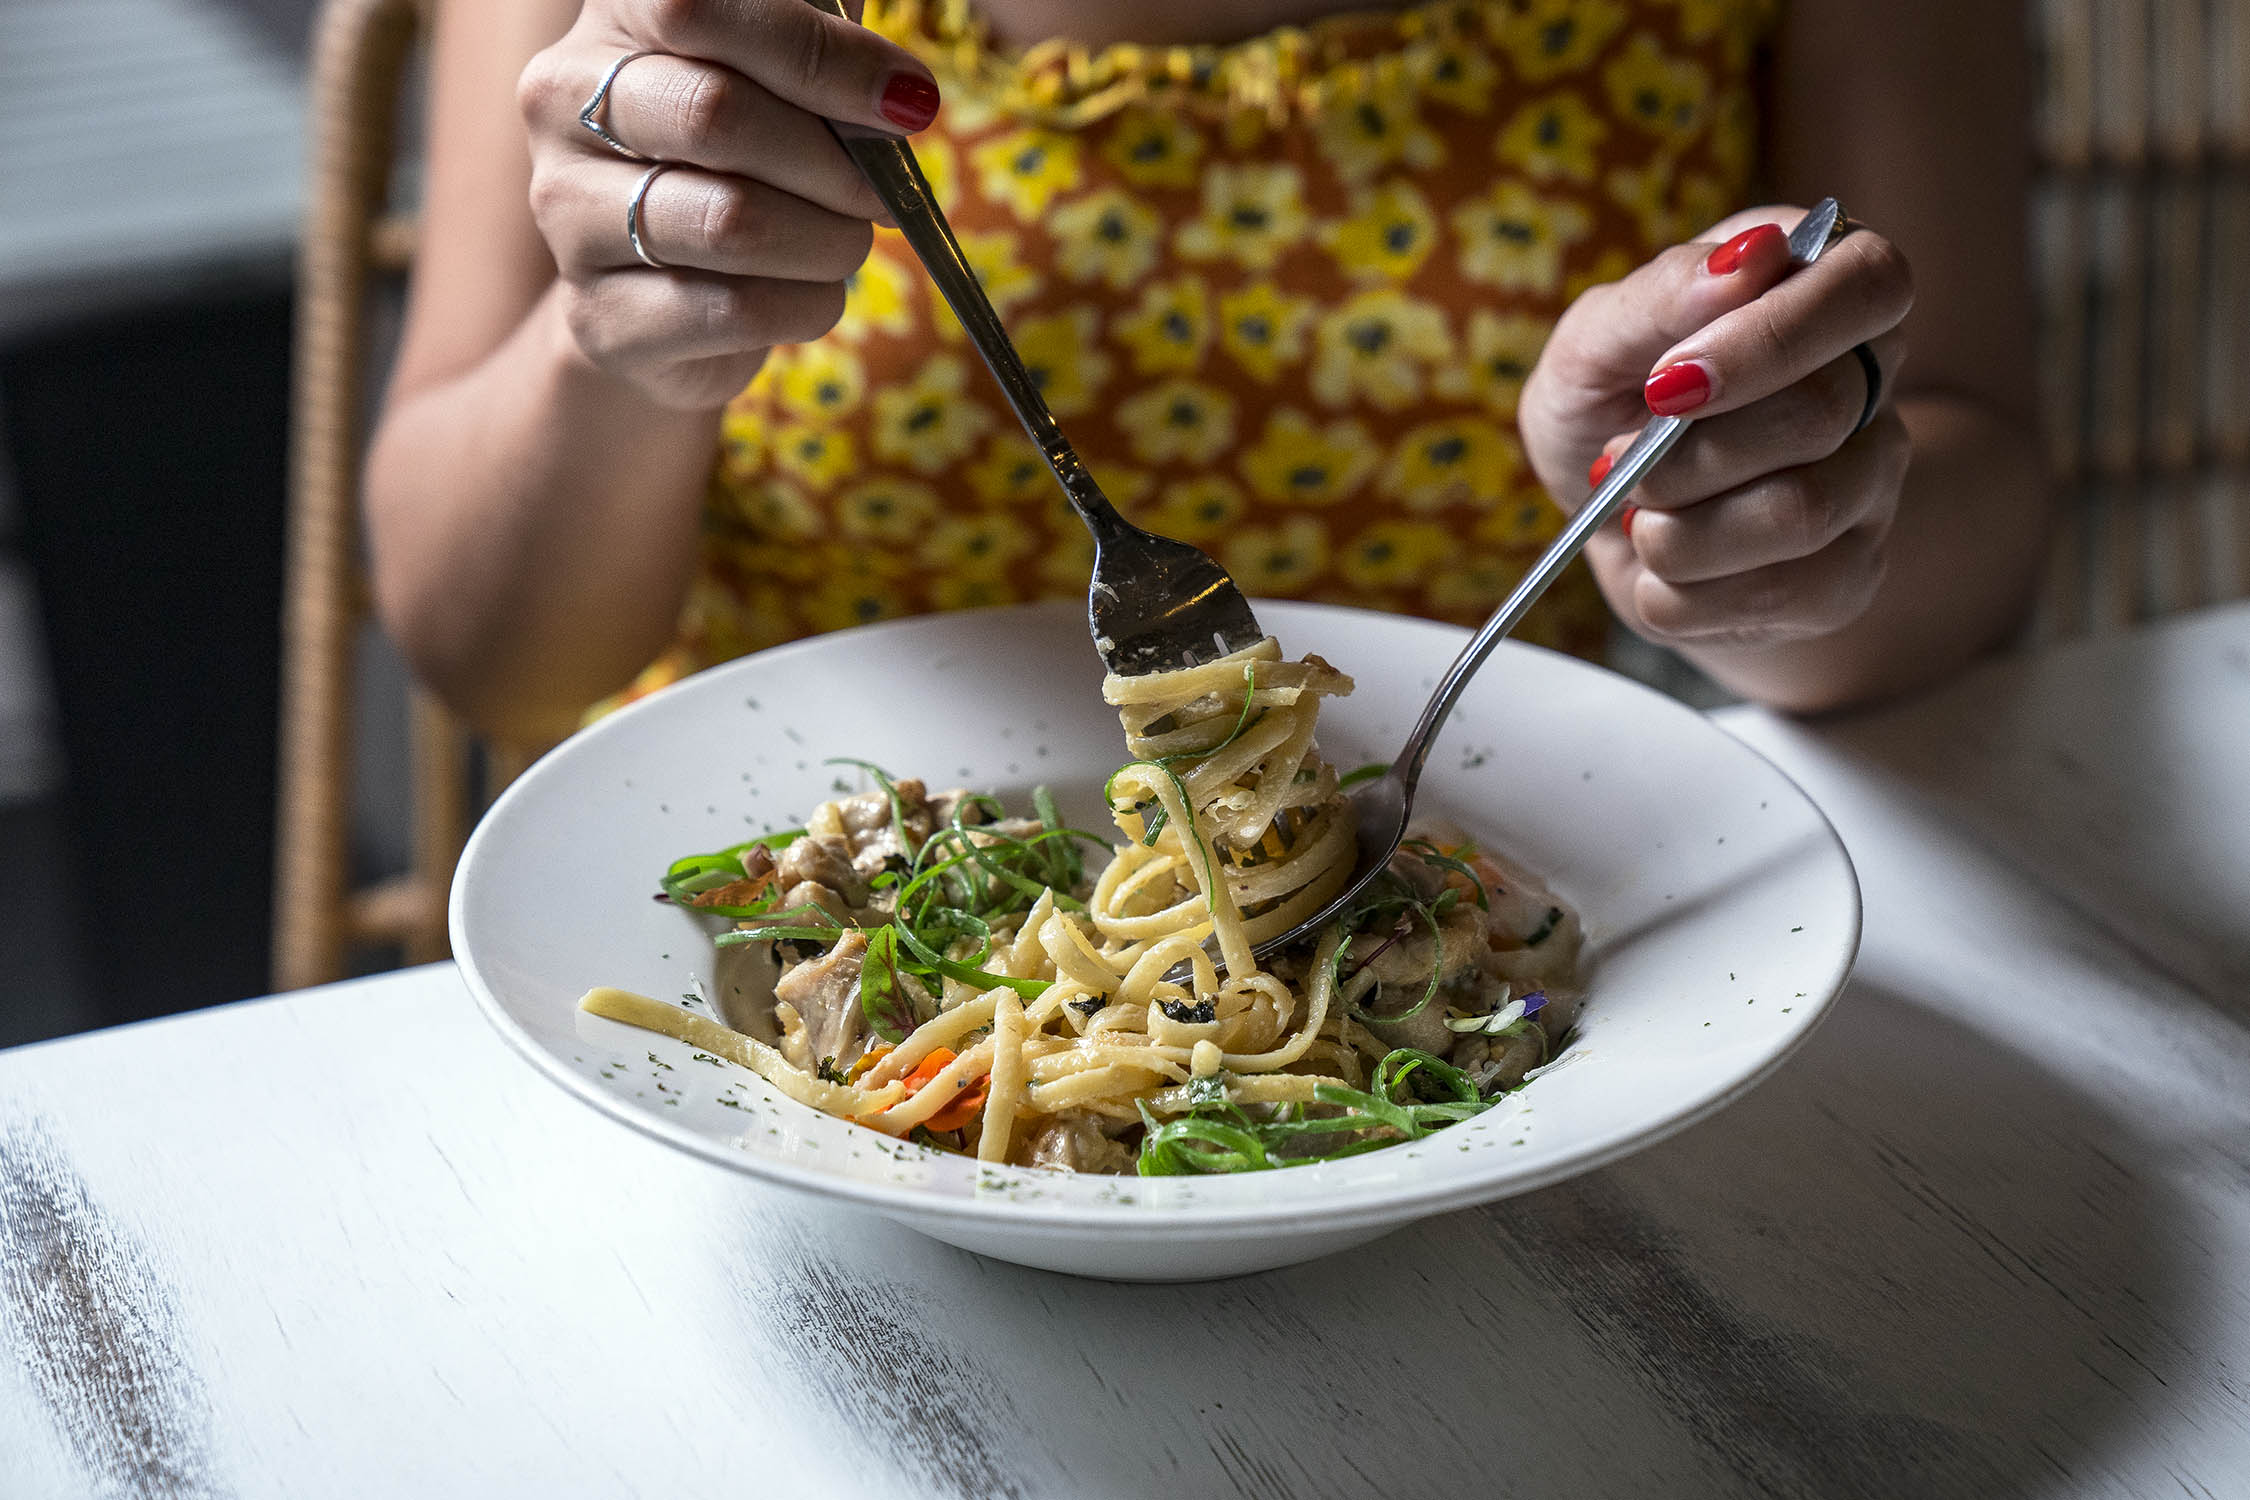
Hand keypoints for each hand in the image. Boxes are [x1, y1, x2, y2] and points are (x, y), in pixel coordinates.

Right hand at [515, 0, 939, 409]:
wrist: (664, 297)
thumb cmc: (740, 163)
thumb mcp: (780, 82)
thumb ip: (824, 57)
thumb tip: (900, 96)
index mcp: (615, 18)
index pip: (701, 7)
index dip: (819, 55)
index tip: (906, 102)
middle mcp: (562, 103)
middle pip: (716, 115)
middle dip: (834, 163)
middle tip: (882, 192)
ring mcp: (567, 212)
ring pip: (731, 223)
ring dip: (828, 241)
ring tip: (846, 243)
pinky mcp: (599, 316)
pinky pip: (735, 310)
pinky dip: (805, 304)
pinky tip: (809, 292)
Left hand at [1518, 207, 1913, 649]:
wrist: (1602, 523)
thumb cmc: (1607, 408)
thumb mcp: (1593, 343)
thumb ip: (1658, 295)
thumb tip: (1746, 261)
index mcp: (1819, 289)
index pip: (1870, 282)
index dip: (1772, 336)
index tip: (1669, 382)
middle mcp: (1868, 381)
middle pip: (1822, 411)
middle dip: (1687, 452)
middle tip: (1620, 458)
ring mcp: (1870, 483)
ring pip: (1803, 512)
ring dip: (1680, 529)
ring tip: (1636, 518)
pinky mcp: (1848, 576)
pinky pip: (1784, 594)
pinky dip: (1686, 594)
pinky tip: (1659, 572)